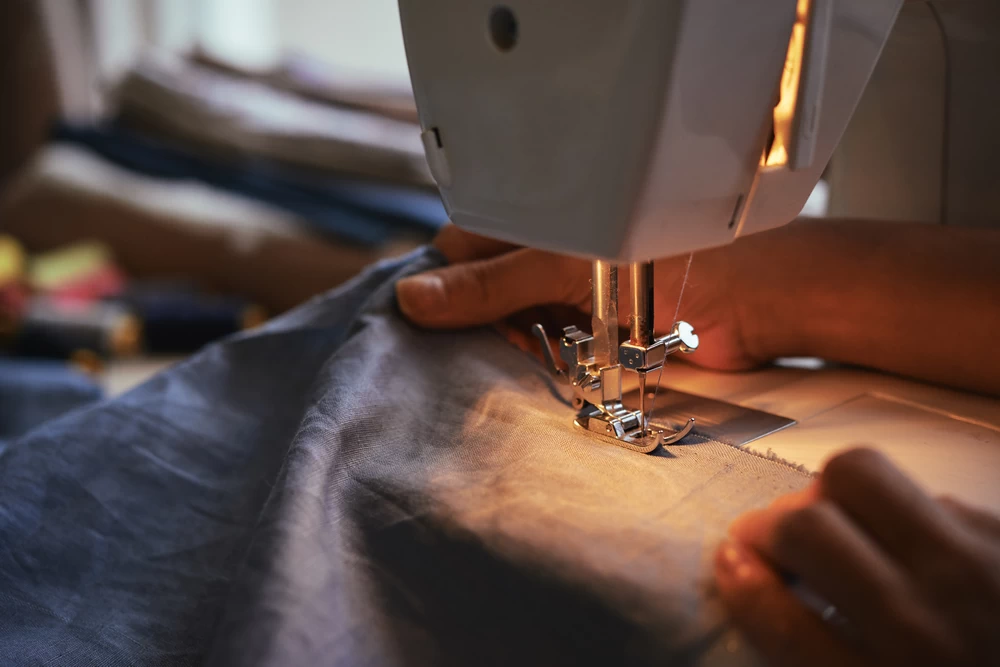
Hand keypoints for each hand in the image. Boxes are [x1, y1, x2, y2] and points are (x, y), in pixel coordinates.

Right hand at [395, 224, 762, 370]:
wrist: (764, 302)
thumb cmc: (678, 255)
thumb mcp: (570, 262)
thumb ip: (493, 282)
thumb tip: (414, 297)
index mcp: (537, 226)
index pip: (458, 252)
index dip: (435, 286)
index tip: (407, 328)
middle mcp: (548, 264)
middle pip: (480, 300)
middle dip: (463, 331)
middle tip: (437, 367)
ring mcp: (571, 305)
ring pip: (510, 336)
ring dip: (498, 359)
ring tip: (476, 385)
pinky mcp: (595, 345)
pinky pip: (546, 364)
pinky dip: (531, 378)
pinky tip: (521, 392)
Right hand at [715, 448, 999, 666]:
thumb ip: (816, 652)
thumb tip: (756, 576)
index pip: (782, 615)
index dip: (742, 581)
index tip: (733, 561)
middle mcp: (934, 617)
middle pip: (812, 518)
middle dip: (778, 524)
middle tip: (782, 544)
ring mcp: (983, 564)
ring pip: (865, 476)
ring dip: (837, 502)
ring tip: (847, 533)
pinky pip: (933, 494)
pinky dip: (908, 517)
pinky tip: (925, 555)